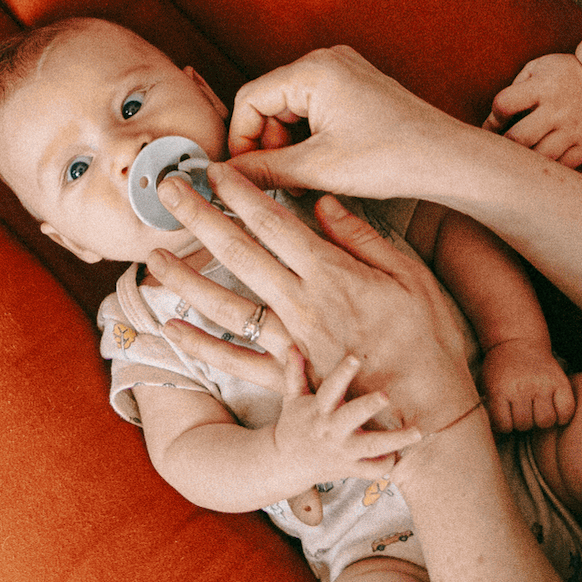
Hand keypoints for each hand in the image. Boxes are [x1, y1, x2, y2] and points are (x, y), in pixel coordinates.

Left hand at [146, 167, 476, 427]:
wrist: (429, 410)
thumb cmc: (426, 339)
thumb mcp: (408, 275)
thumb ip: (362, 238)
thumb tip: (323, 203)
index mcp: (331, 273)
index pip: (274, 223)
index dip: (240, 193)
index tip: (212, 170)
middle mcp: (301, 304)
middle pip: (238, 253)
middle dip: (199, 218)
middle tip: (166, 191)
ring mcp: (290, 342)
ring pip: (225, 304)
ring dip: (185, 279)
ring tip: (152, 256)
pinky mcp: (288, 378)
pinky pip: (235, 360)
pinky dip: (200, 344)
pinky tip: (170, 327)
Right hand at [221, 45, 473, 200]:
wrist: (448, 160)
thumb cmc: (394, 157)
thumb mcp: (318, 168)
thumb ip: (263, 170)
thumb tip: (226, 177)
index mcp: (313, 70)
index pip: (250, 99)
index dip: (240, 140)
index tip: (243, 174)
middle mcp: (326, 61)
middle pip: (269, 103)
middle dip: (267, 145)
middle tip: (279, 182)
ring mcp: (343, 72)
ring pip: (291, 110)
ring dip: (288, 146)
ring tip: (304, 180)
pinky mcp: (355, 88)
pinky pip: (314, 110)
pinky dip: (309, 140)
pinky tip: (321, 167)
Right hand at [268, 349, 420, 484]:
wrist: (286, 464)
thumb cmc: (293, 427)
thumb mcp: (292, 399)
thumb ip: (295, 374)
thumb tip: (293, 347)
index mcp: (319, 410)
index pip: (330, 389)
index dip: (342, 374)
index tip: (354, 359)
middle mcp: (332, 430)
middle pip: (352, 417)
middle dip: (369, 406)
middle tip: (386, 395)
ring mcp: (343, 451)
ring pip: (371, 447)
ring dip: (395, 440)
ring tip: (418, 432)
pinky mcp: (349, 468)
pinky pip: (371, 469)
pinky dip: (386, 464)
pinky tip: (399, 454)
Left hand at [481, 336, 574, 433]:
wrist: (516, 340)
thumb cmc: (499, 370)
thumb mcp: (486, 387)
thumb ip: (488, 414)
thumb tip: (493, 444)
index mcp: (500, 389)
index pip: (504, 425)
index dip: (504, 424)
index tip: (504, 415)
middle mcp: (522, 387)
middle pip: (525, 424)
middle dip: (522, 421)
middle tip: (521, 409)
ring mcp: (543, 384)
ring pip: (546, 422)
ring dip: (540, 420)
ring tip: (535, 408)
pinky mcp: (560, 381)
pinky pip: (566, 411)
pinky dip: (561, 415)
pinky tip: (553, 408)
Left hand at [486, 53, 581, 167]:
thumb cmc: (567, 73)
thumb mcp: (539, 67)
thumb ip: (516, 87)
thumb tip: (497, 117)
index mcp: (541, 88)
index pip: (504, 105)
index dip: (492, 118)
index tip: (493, 124)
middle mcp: (556, 110)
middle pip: (518, 138)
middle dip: (502, 145)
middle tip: (498, 148)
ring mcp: (573, 130)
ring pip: (539, 157)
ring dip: (523, 160)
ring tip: (517, 157)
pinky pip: (560, 166)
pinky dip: (546, 168)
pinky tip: (539, 163)